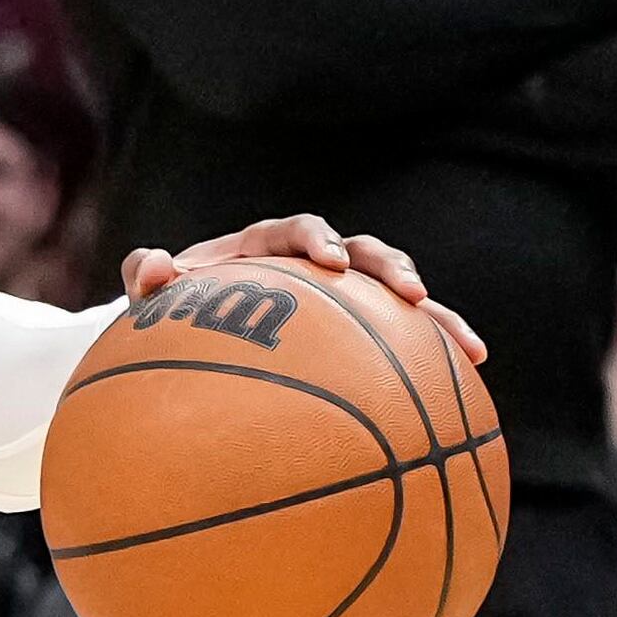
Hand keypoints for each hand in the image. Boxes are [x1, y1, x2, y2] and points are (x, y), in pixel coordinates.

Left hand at [118, 214, 489, 365]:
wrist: (194, 334)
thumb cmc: (174, 311)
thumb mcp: (155, 298)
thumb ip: (147, 279)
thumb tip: (150, 269)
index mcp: (266, 246)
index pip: (297, 231)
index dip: (315, 239)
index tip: (325, 261)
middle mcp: (314, 265)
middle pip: (365, 253)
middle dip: (390, 269)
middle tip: (412, 293)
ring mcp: (345, 298)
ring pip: (399, 296)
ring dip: (436, 317)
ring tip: (469, 347)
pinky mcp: (363, 332)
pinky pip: (405, 344)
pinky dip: (435, 359)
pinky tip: (469, 385)